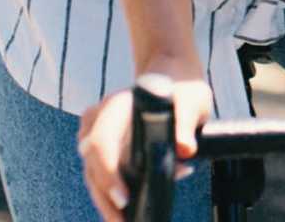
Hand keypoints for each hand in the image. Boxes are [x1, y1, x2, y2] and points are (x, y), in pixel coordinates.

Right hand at [77, 62, 212, 220]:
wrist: (173, 77)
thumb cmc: (183, 89)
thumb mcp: (192, 100)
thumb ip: (187, 122)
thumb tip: (186, 150)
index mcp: (120, 105)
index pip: (101, 140)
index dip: (108, 172)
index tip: (124, 198)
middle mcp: (102, 118)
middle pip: (92, 164)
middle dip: (106, 198)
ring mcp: (98, 132)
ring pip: (92, 172)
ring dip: (105, 199)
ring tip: (124, 221)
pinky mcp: (104, 145)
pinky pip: (99, 172)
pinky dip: (110, 191)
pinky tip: (127, 207)